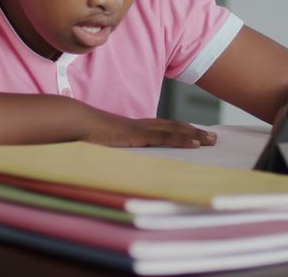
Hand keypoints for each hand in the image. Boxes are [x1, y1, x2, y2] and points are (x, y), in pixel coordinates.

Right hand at [83, 112, 217, 147]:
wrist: (74, 123)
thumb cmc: (83, 135)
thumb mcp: (103, 146)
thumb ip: (113, 151)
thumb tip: (117, 166)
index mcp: (133, 128)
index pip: (162, 128)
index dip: (180, 131)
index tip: (195, 135)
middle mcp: (140, 126)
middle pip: (174, 127)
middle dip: (194, 132)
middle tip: (212, 138)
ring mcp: (140, 129)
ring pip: (174, 130)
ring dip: (195, 135)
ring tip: (211, 141)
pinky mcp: (138, 135)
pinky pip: (164, 137)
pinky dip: (182, 140)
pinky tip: (195, 144)